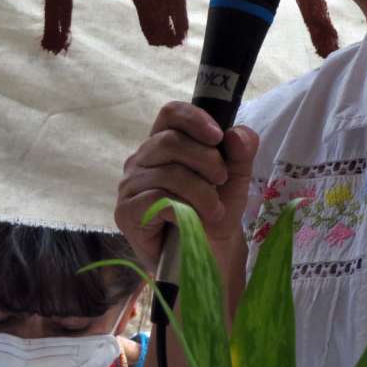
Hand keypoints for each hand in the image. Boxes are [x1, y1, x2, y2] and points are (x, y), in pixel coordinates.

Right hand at [115, 101, 258, 267]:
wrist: (207, 253)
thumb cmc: (215, 210)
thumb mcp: (236, 177)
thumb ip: (241, 151)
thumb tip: (237, 134)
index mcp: (165, 142)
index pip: (171, 113)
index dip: (194, 119)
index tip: (218, 137)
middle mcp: (142, 159)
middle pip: (169, 141)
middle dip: (205, 160)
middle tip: (222, 180)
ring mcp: (130, 184)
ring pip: (167, 172)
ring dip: (201, 191)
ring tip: (215, 209)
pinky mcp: (125, 211)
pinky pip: (155, 198)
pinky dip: (183, 208)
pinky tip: (193, 220)